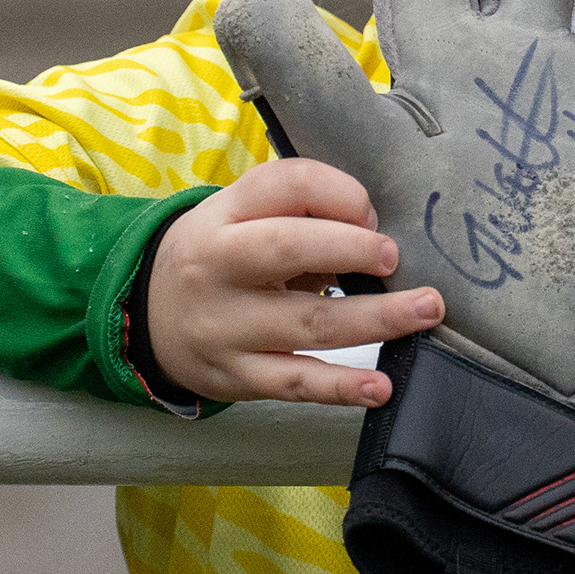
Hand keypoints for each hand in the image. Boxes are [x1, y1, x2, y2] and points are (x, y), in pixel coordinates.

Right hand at [146, 159, 443, 406]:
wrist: (148, 313)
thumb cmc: (221, 253)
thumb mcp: (244, 214)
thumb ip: (303, 211)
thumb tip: (372, 234)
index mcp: (225, 215)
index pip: (284, 185)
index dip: (337, 194)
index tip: (372, 213)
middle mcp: (218, 267)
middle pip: (287, 249)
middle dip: (350, 249)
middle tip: (395, 257)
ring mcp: (225, 327)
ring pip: (306, 323)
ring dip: (375, 319)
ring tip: (426, 311)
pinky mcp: (236, 377)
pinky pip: (296, 382)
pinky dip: (341, 388)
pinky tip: (379, 388)